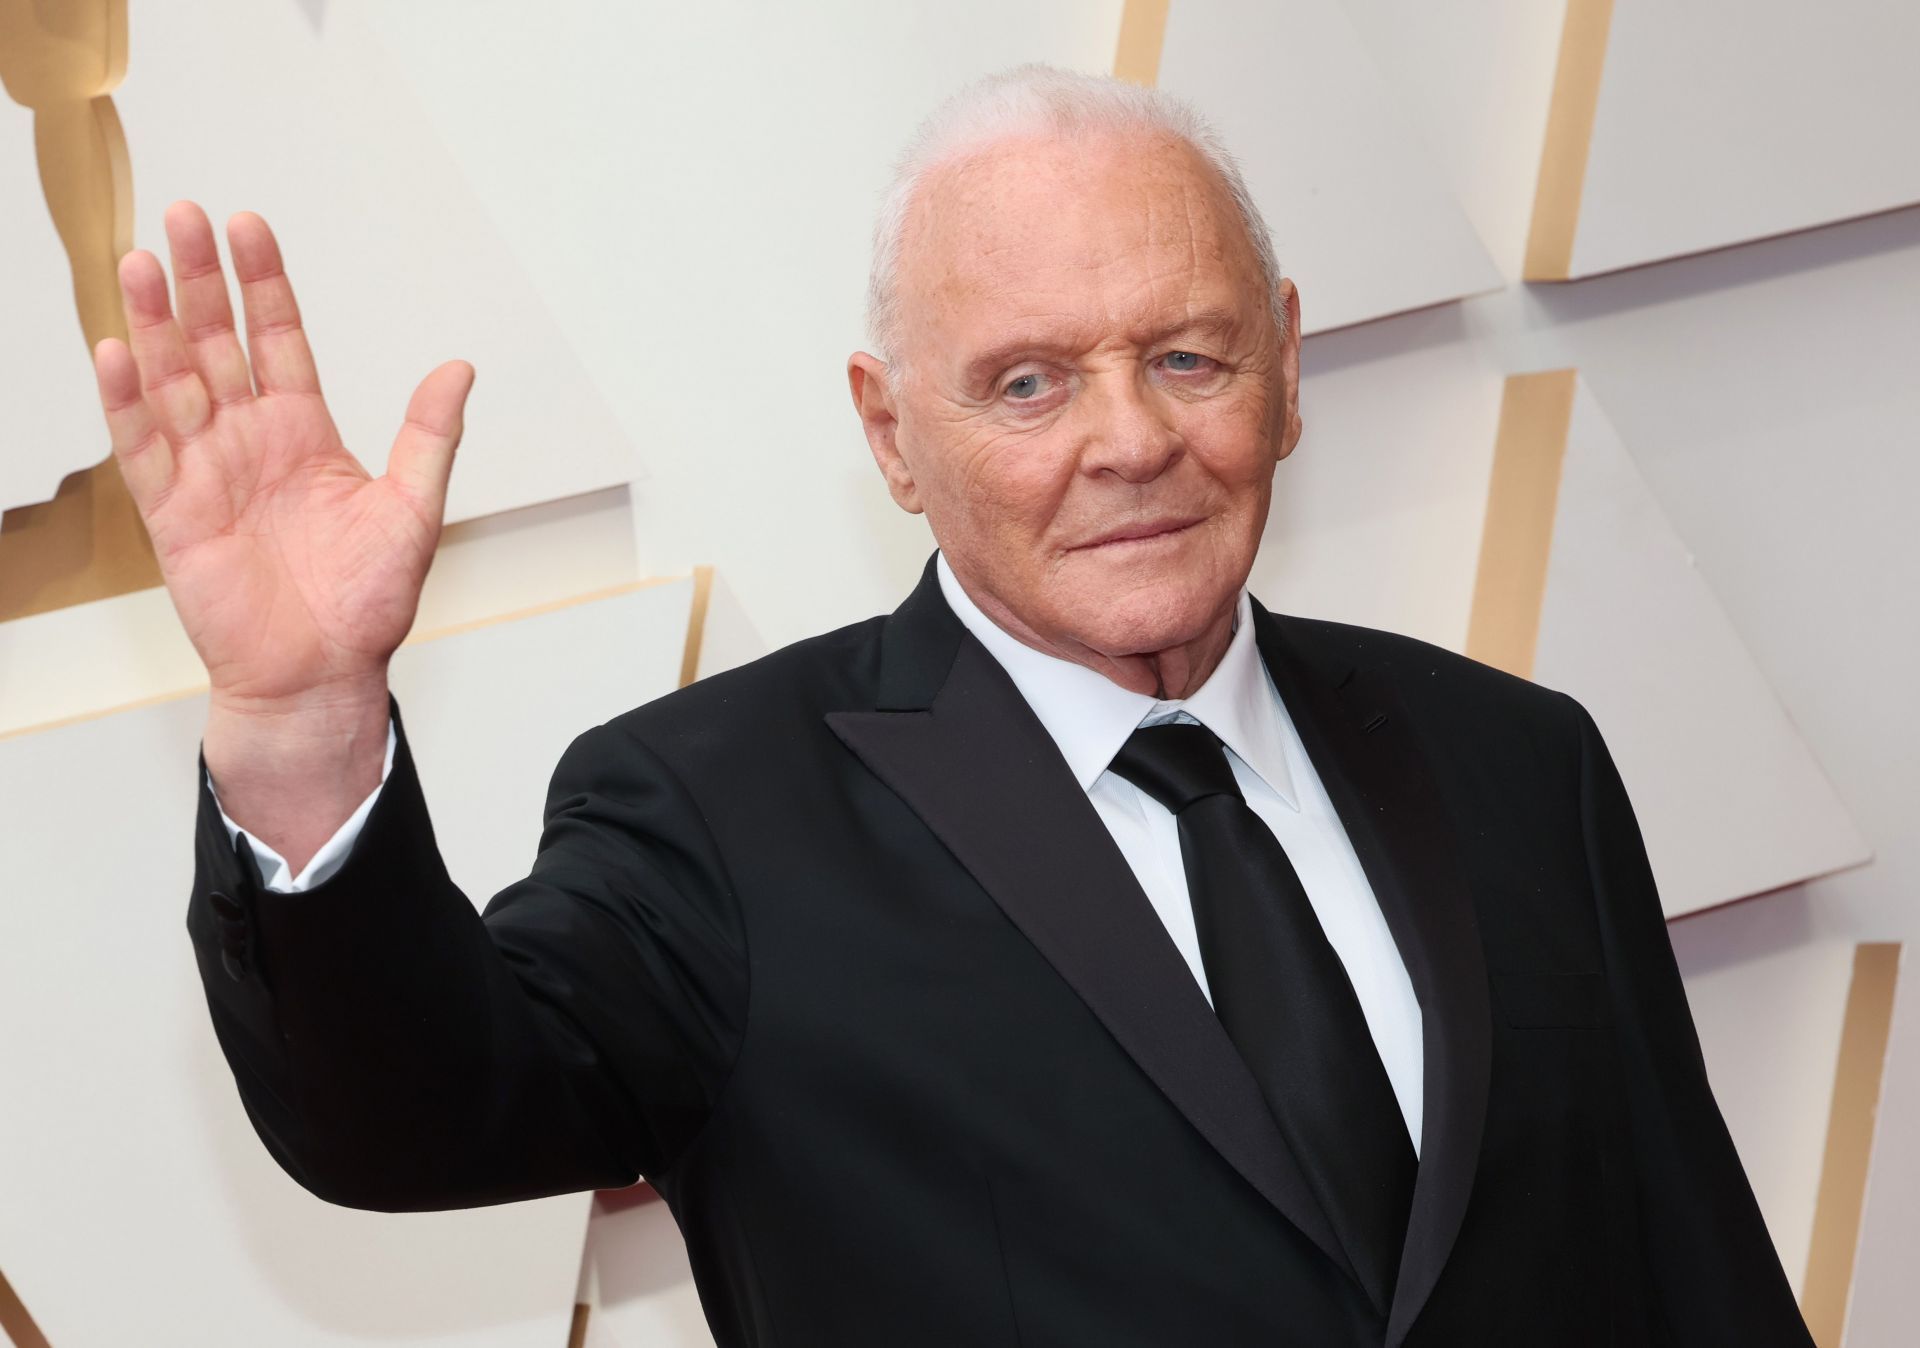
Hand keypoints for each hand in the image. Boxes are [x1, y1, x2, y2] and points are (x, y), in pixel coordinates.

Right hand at [91, 201, 472, 712]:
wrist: (322, 675)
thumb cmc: (367, 604)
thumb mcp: (413, 510)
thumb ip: (428, 437)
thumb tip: (459, 369)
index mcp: (304, 432)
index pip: (277, 339)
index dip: (261, 283)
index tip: (248, 225)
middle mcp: (250, 441)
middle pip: (216, 344)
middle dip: (199, 281)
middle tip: (182, 216)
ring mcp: (207, 472)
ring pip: (172, 382)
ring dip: (153, 324)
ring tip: (137, 262)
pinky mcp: (172, 514)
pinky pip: (142, 448)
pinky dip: (126, 401)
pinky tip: (115, 349)